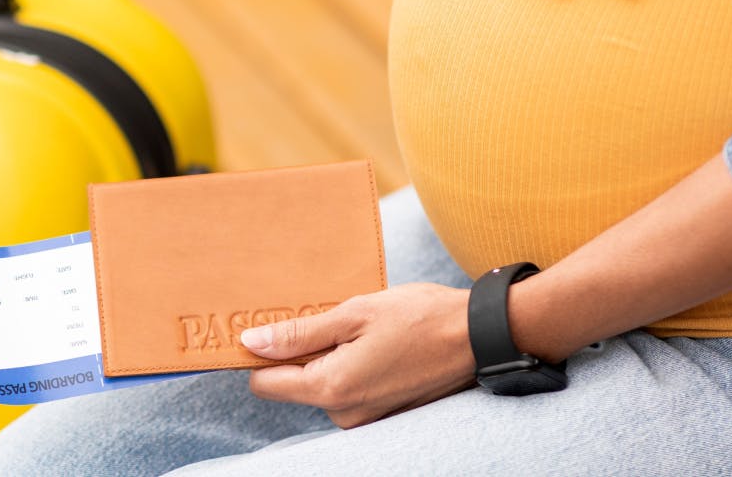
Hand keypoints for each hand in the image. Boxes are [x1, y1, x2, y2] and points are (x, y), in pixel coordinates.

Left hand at [240, 283, 475, 428]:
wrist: (479, 336)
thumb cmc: (420, 317)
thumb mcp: (354, 313)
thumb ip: (300, 333)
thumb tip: (252, 342)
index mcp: (332, 388)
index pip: (265, 383)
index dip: (261, 354)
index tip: (273, 326)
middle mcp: (345, 414)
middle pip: (296, 384)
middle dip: (306, 352)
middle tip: (337, 319)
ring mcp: (366, 418)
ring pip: (325, 386)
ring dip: (334, 357)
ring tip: (367, 331)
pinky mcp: (383, 414)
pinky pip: (351, 391)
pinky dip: (355, 367)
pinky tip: (379, 345)